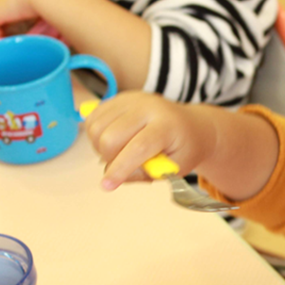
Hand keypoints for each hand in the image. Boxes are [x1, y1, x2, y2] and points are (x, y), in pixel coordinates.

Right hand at [84, 91, 214, 190]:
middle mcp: (149, 107)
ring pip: (97, 126)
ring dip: (100, 147)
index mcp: (168, 125)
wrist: (191, 126)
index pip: (138, 147)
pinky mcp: (120, 98)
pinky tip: (113, 139)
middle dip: (109, 158)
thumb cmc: (184, 149)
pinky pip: (93, 117)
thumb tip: (115, 176)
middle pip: (111, 136)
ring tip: (119, 152)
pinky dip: (96, 134)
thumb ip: (146, 174)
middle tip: (121, 165)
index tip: (107, 186)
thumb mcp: (175, 169)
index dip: (120, 168)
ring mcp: (132, 99)